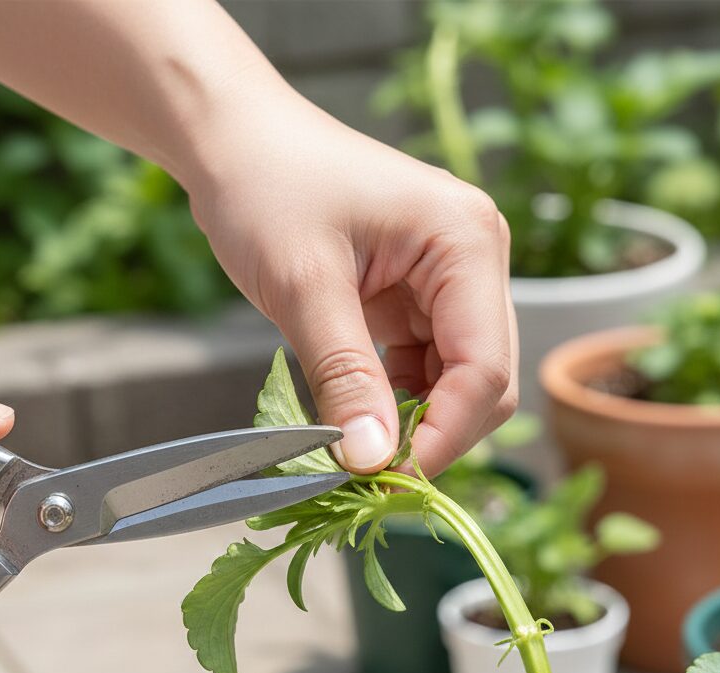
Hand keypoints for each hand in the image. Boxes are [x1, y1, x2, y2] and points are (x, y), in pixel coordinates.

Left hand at [185, 89, 517, 476]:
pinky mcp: (413, 300)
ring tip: (355, 453)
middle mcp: (472, 261)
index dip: (445, 436)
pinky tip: (354, 419)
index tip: (390, 481)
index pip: (485, 367)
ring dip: (411, 424)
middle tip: (370, 475)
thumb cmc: (266, 188)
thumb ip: (345, 376)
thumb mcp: (304, 287)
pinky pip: (419, 370)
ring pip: (452, 383)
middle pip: (482, 380)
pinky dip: (392, 403)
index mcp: (466, 242)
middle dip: (434, 434)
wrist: (234, 144)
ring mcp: (446, 282)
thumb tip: (372, 459)